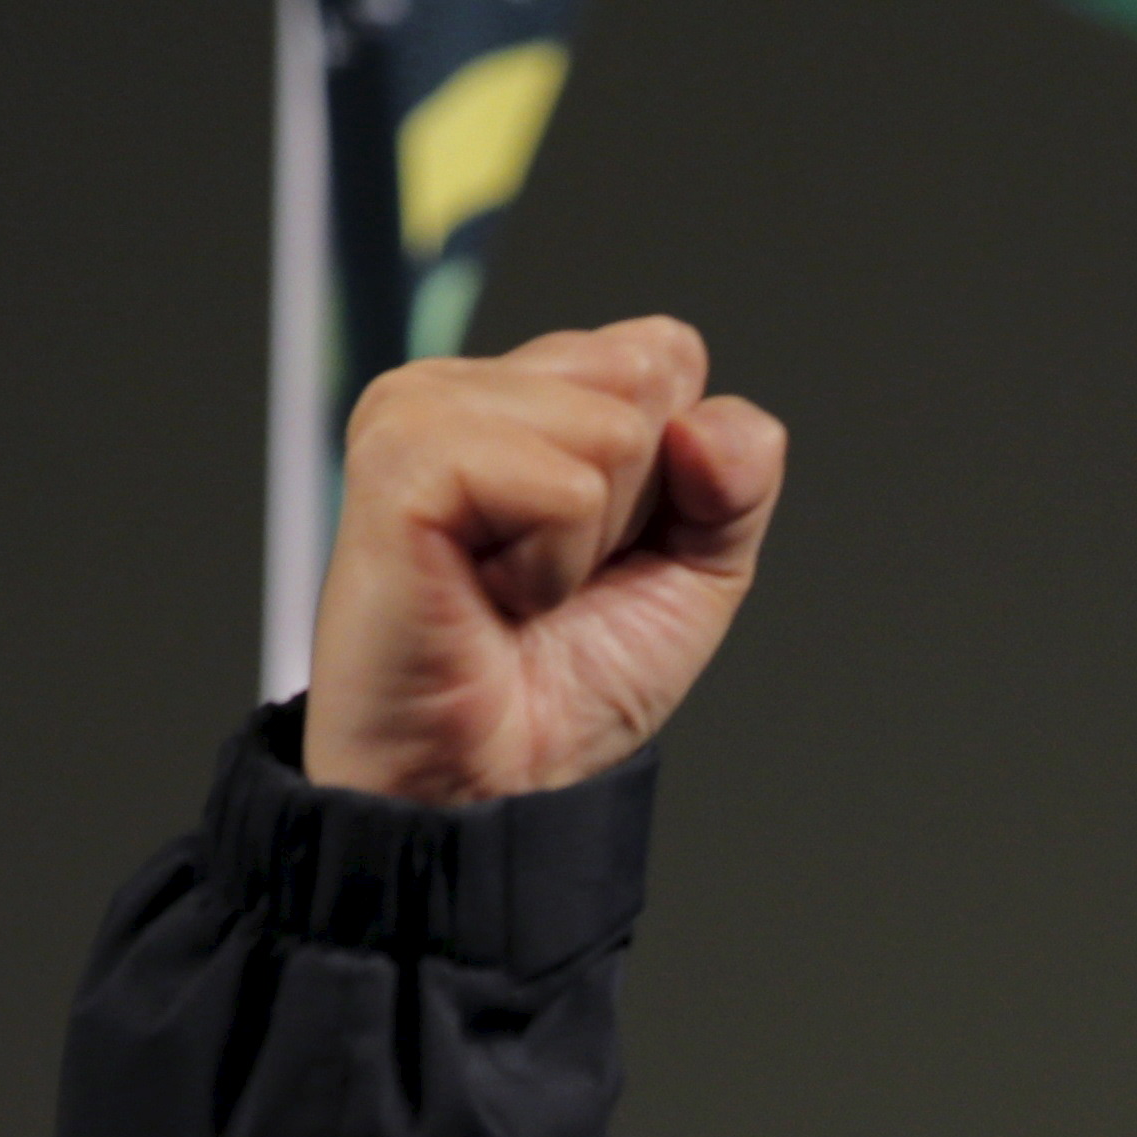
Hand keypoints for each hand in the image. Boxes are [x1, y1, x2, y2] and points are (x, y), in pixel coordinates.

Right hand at [300, 317, 786, 803]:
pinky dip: (550, 564)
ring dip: (588, 542)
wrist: (489, 785)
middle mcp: (470, 386)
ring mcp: (421, 410)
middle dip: (637, 501)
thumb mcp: (695, 572)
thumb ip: (738, 480)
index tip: (604, 552)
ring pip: (610, 426)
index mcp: (530, 394)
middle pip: (646, 372)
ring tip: (515, 590)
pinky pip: (561, 484)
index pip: (667, 352)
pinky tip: (488, 595)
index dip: (677, 473)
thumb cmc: (564, 686)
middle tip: (555, 577)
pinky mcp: (399, 457)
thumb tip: (709, 424)